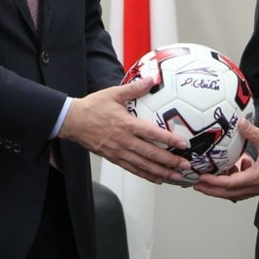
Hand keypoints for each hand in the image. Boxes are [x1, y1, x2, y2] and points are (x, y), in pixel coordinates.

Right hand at [60, 77, 190, 183]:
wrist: (72, 122)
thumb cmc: (93, 107)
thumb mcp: (113, 94)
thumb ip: (134, 88)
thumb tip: (150, 79)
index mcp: (126, 124)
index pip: (152, 134)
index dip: (169, 140)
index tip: (183, 144)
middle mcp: (124, 141)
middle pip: (151, 154)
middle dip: (170, 162)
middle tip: (186, 167)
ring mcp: (119, 152)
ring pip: (144, 166)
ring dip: (162, 173)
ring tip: (176, 177)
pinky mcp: (114, 158)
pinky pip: (133, 169)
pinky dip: (146, 175)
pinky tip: (157, 179)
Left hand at [192, 119, 258, 200]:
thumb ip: (254, 133)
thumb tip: (242, 123)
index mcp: (253, 179)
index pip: (227, 184)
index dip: (212, 182)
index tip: (200, 178)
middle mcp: (254, 186)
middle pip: (227, 193)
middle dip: (210, 190)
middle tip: (196, 184)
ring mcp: (258, 187)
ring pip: (234, 191)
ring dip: (222, 186)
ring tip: (212, 176)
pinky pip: (244, 186)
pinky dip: (236, 179)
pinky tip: (240, 165)